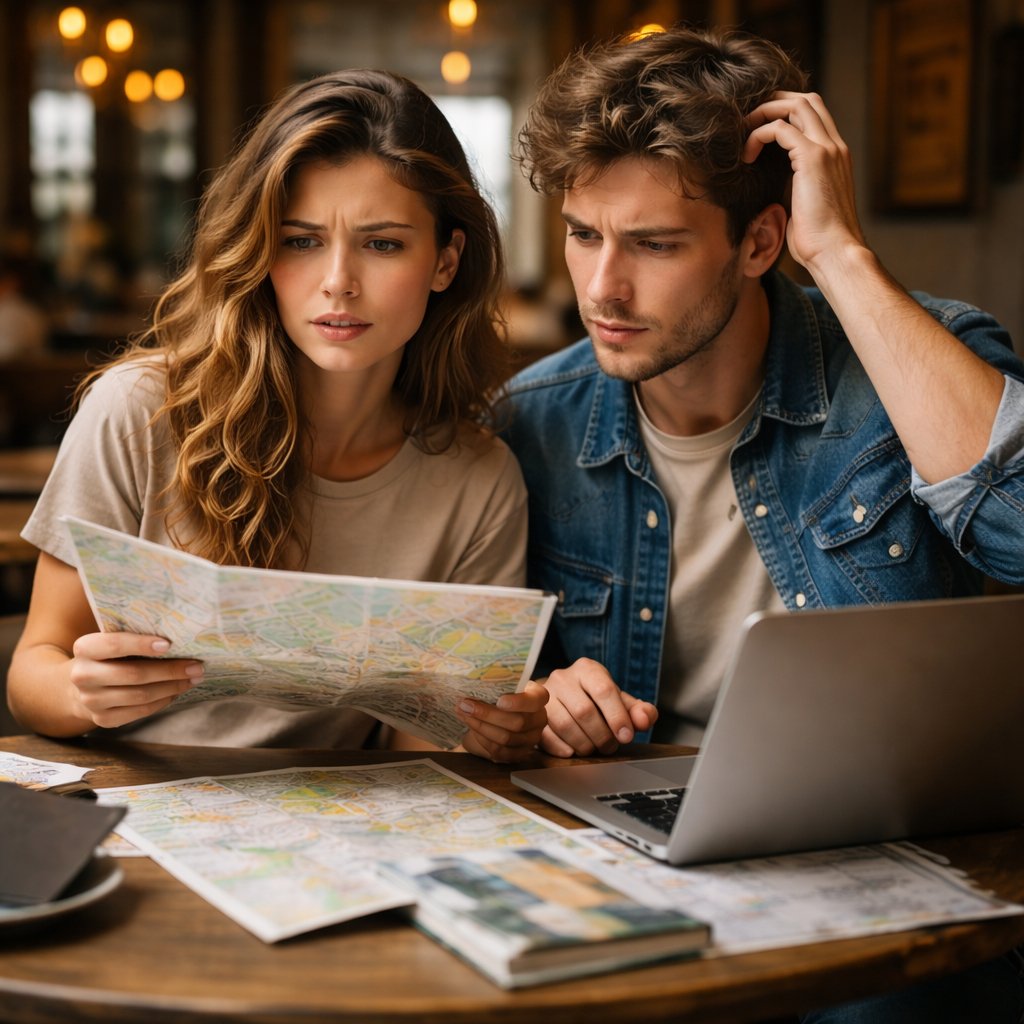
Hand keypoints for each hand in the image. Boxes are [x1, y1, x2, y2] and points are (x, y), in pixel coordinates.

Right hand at [68, 631, 203, 728]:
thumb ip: (135, 638)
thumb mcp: (112, 642)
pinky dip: (163, 700)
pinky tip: (176, 691)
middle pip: (134, 674)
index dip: (142, 644)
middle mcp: (83, 675)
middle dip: (170, 670)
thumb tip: (180, 638)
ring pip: (140, 695)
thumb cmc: (108, 657)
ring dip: (172, 686)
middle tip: (196, 666)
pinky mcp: (103, 719)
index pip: (115, 645)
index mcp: (85, 648)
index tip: (169, 644)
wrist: (81, 686)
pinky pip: (140, 711)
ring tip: (193, 678)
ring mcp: (91, 700)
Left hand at [455, 681, 548, 762]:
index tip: (499, 700)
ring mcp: (530, 739)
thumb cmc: (500, 693)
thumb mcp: (502, 684)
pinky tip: (471, 729)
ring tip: (462, 714)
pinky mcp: (518, 754)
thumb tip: (471, 682)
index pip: (537, 700)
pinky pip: (500, 751)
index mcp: (538, 698)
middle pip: (518, 723)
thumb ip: (494, 683)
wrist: (499, 713)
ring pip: (506, 738)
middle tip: (465, 705)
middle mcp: (539, 720)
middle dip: (487, 714)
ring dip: (480, 727)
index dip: (519, 702)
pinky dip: (482, 740)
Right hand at [540, 658, 657, 757]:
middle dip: (602, 735)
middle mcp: (562, 677)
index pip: (603, 690)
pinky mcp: (533, 714)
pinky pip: (547, 736)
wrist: (563, 698)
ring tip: (594, 748)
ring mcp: (544, 696)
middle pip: (584, 711)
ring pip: (565, 726)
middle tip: (611, 746)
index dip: (617, 717)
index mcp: (587, 669)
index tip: (626, 736)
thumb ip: (639, 711)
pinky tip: (575, 750)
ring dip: (584, 744)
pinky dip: (565, 749)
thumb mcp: (620, 702)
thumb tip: (644, 719)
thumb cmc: (596, 701)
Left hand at [743, 91, 865, 269]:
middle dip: (772, 103)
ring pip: (795, 105)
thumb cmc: (817, 240)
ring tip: (742, 133)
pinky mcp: (813, 158)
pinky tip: (747, 157)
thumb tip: (773, 188)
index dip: (784, 112)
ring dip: (764, 113)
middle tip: (746, 122)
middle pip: (805, 100)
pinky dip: (759, 135)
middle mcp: (834, 146)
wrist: (834, 252)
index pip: (813, 114)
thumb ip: (795, 187)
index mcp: (835, 156)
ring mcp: (827, 149)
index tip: (757, 128)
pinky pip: (780, 128)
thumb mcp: (804, 205)